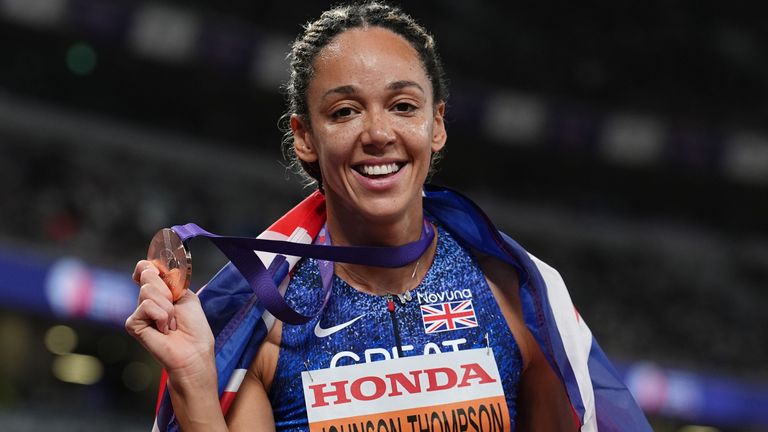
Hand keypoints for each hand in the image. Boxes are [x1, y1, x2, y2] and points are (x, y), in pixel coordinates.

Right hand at [125, 260, 215, 381]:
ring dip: (167, 306)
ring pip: (148, 290)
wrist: (193, 351)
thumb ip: (169, 279)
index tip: (162, 272)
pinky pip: (146, 306)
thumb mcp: (186, 295)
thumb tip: (151, 266)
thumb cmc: (194, 327)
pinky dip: (161, 316)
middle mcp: (147, 299)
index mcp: (160, 291)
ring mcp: (139, 312)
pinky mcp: (133, 324)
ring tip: (171, 322)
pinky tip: (163, 330)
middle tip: (175, 307)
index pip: (145, 267)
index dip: (152, 266)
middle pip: (148, 274)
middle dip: (167, 289)